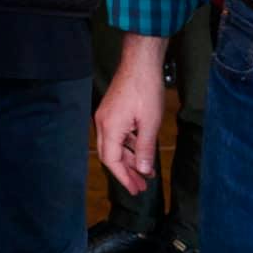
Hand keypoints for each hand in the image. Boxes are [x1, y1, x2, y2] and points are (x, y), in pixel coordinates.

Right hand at [95, 39, 167, 194]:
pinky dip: (128, 146)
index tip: (135, 189)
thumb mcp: (150, 123)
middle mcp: (103, 123)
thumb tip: (144, 171)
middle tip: (140, 187)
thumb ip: (145, 149)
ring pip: (114, 145)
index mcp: (109, 128)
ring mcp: (106, 116)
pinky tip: (141, 152)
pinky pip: (117, 135)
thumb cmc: (145, 90)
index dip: (123, 177)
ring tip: (145, 173)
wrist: (140, 63)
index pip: (111, 160)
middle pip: (110, 155)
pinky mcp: (112, 111)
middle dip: (125, 172)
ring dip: (129, 159)